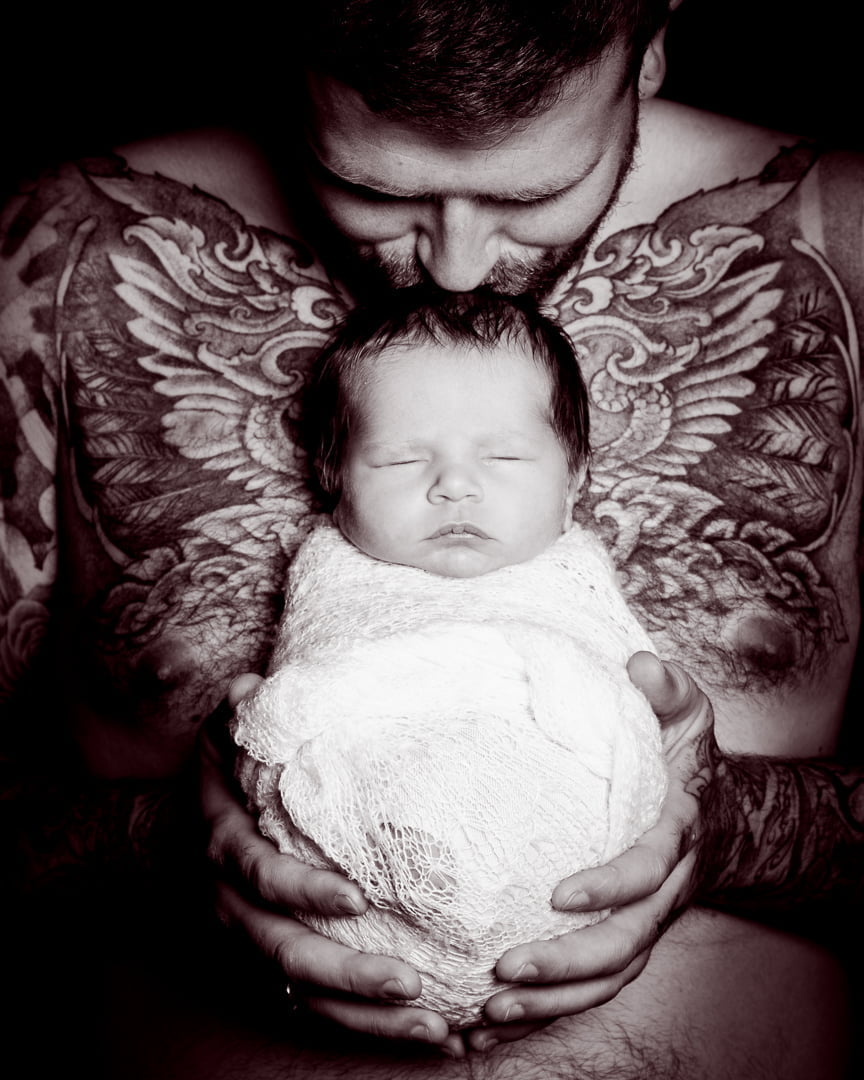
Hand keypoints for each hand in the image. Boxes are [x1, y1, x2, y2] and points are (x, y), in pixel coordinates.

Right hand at [200, 674, 465, 1056]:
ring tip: (433, 1026)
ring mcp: (248, 944)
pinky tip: (423, 1031)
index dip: (302, 890)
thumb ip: (239, 714)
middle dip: (346, 973)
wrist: (175, 830)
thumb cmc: (222, 775)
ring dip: (364, 1016)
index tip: (357, 898)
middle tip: (411, 983)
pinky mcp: (269, 968)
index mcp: (225, 846)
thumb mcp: (223, 735)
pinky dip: (362, 1025)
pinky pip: (313, 1008)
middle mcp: (232, 906)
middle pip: (283, 952)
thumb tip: (249, 687)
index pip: (260, 875)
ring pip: (302, 994)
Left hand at [467, 651, 718, 1052]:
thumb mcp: (685, 713)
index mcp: (672, 834)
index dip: (610, 885)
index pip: (646, 870)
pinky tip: (494, 1018)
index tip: (558, 893)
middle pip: (622, 945)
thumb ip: (666, 688)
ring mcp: (645, 921)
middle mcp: (662, 891)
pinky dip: (548, 1008)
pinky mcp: (624, 938)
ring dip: (551, 1002)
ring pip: (606, 978)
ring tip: (489, 1010)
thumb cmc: (685, 757)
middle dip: (566, 965)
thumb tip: (638, 667)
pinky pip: (592, 985)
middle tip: (504, 968)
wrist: (716, 811)